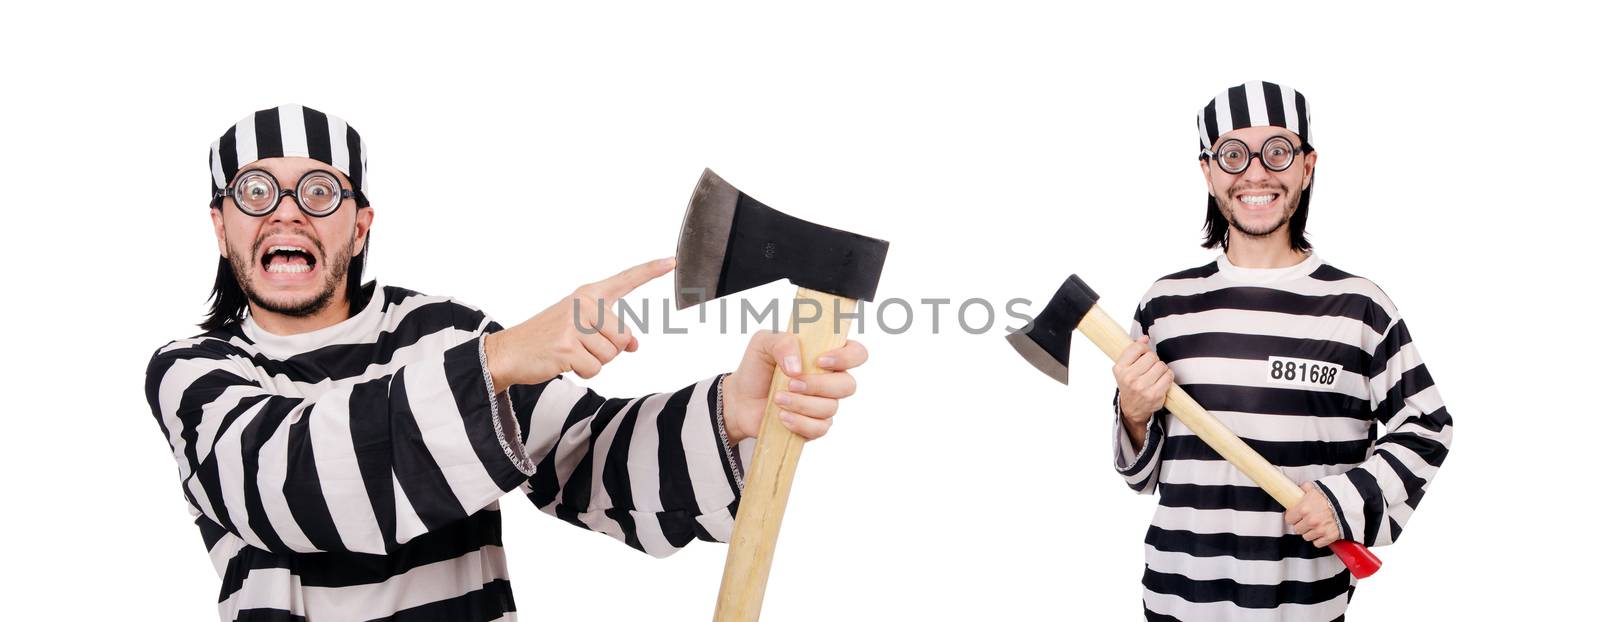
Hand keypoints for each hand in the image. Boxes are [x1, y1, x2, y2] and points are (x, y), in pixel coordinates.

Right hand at [485, 257, 674, 391]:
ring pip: (611, 356)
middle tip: (580, 346)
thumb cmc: (548, 338)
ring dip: (594, 362)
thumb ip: (609, 331)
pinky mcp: (568, 348)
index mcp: (587, 295)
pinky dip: (582, 372)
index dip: (650, 271)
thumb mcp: (579, 327)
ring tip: (570, 352)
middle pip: (624, 337)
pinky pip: (595, 369)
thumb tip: (636, 345)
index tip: (671, 261)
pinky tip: (564, 362)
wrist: (509, 351)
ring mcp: (575, 325)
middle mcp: (583, 305)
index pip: (625, 280)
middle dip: (608, 350)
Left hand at [722, 331, 868, 442]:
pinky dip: (799, 422)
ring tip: (777, 399)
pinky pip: (819, 428)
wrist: (740, 400)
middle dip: (818, 385)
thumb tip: (797, 367)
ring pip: (830, 408)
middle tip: (790, 382)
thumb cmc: (756, 368)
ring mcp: (824, 405)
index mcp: (826, 355)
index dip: (847, 358)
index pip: (857, 353)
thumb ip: (782, 342)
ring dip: (801, 403)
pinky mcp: (814, 427)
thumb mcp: (763, 343)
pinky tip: (781, 416)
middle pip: (847, 385)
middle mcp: (830, 380)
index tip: (820, 361)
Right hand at [1114, 335, 1171, 444]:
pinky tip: (1161, 380)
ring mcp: (1142, 387)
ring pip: (1161, 365)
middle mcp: (1129, 378)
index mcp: (1120, 369)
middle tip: (1149, 368)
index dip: (1144, 349)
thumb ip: (1133, 351)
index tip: (1143, 354)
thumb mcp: (1125, 367)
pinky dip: (1168, 376)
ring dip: (1161, 368)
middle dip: (1153, 360)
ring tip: (1155, 375)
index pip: (1137, 348)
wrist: (1132, 408)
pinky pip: (1169, 376)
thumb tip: (1145, 338)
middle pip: (1152, 356)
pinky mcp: (1155, 395)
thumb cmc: (1129, 384)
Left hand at [1285, 482, 1340, 547]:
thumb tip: (1297, 489)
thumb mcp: (1315, 488)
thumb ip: (1304, 489)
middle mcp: (1310, 521)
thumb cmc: (1332, 496)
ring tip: (1316, 525)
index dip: (1292, 517)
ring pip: (1306, 537)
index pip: (1289, 519)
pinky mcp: (1329, 537)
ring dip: (1310, 532)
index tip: (1296, 516)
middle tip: (1307, 520)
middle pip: (1297, 529)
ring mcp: (1320, 530)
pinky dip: (1319, 539)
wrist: (1349, 503)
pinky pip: (1317, 543)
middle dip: (1301, 525)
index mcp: (1303, 509)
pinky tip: (1322, 532)